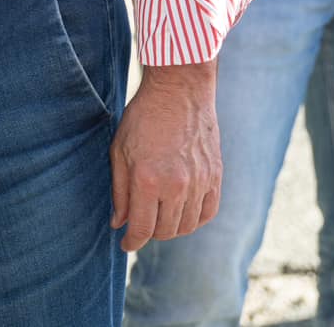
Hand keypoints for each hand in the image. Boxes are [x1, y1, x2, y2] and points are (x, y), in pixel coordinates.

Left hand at [110, 62, 220, 252]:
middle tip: (141, 223)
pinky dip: (195, 218)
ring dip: (171, 228)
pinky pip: (208, 212)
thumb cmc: (143, 117)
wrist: (179, 90)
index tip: (126, 243)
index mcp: (147, 180)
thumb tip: (119, 223)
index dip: (131, 242)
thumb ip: (119, 191)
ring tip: (160, 217)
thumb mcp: (120, 151)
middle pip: (164, 231)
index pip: (141, 229)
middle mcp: (176, 186)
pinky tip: (183, 211)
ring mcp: (199, 182)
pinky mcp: (215, 176)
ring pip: (186, 226)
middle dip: (149, 233)